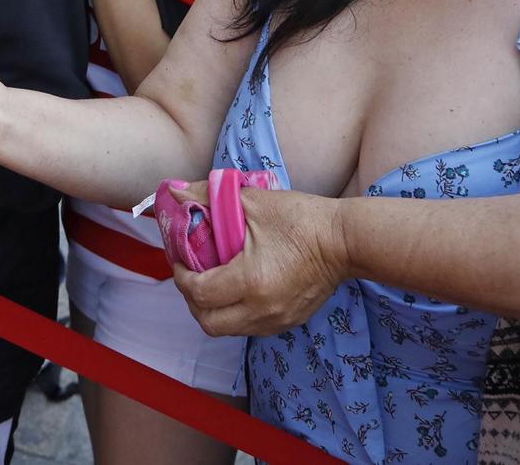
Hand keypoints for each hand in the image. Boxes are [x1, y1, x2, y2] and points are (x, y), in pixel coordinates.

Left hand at [169, 186, 350, 336]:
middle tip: (190, 274)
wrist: (346, 240)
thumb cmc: (301, 219)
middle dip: (191, 300)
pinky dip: (234, 313)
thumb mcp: (252, 201)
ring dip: (212, 310)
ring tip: (210, 281)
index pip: (199, 293)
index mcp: (251, 281)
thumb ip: (207, 196)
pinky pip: (249, 327)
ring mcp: (276, 320)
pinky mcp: (289, 322)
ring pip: (228, 329)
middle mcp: (262, 309)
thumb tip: (173, 191)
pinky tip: (235, 289)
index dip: (181, 276)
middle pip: (209, 322)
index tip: (179, 258)